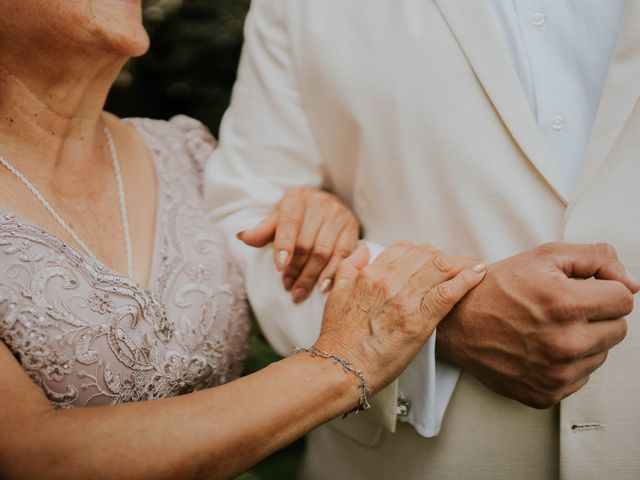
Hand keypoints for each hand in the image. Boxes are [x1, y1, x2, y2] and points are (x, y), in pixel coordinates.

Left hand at [238, 187, 359, 302]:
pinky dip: (332, 273)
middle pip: (307, 243)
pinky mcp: (352, 226)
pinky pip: (344, 254)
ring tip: (300, 292)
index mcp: (297, 198)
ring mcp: (339, 214)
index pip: (290, 224)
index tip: (279, 268)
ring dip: (311, 276)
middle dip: (296, 269)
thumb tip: (242, 237)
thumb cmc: (296, 215)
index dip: (284, 246)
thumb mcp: (278, 218)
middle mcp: (321, 203)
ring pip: (324, 252)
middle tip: (288, 288)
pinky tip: (323, 287)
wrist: (325, 203)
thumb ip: (263, 230)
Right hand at [315, 242, 485, 393]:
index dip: (423, 252)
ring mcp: (406, 300)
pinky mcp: (420, 321)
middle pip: (427, 255)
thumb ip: (349, 265)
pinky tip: (479, 273)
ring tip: (474, 267)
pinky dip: (467, 279)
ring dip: (461, 264)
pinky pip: (448, 292)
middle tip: (457, 265)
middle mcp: (390, 281)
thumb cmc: (339, 335)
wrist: (342, 367)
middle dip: (444, 257)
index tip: (432, 259)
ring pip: (441, 268)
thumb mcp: (337, 292)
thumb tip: (364, 248)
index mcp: (372, 273)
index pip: (405, 249)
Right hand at [437, 242, 639, 408]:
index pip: (624, 299)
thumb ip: (595, 258)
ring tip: (548, 328)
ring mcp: (554, 373)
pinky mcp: (546, 394)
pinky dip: (567, 363)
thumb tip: (630, 282)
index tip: (582, 290)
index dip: (603, 290)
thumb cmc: (497, 288)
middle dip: (596, 315)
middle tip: (562, 308)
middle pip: (618, 329)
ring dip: (583, 340)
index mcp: (563, 304)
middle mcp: (563, 343)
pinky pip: (580, 378)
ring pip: (601, 354)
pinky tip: (541, 348)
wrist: (456, 323)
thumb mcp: (542, 256)